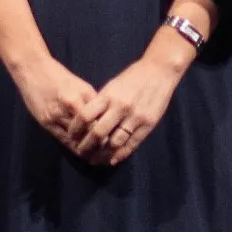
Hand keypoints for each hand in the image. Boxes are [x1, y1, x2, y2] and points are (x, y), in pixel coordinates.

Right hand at [10, 54, 104, 156]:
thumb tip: (104, 120)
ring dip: (85, 149)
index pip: (101, 119)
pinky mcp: (46, 121)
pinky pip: (62, 139)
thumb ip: (91, 102)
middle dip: (98, 145)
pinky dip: (72, 146)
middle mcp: (73, 105)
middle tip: (105, 155)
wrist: (32, 68)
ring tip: (94, 157)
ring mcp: (58, 114)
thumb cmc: (59, 76)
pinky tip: (79, 151)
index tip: (113, 142)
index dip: (108, 134)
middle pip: (90, 132)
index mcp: (85, 94)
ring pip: (76, 139)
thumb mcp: (81, 86)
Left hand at [81, 47, 184, 165]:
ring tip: (95, 160)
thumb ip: (101, 102)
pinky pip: (131, 144)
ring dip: (102, 154)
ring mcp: (135, 117)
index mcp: (109, 95)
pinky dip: (120, 155)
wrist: (159, 71)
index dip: (76, 129)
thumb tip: (86, 121)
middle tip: (81, 153)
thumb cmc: (133, 77)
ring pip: (114, 143)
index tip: (72, 136)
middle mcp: (121, 107)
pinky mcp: (148, 125)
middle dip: (87, 146)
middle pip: (98, 133)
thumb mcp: (113, 85)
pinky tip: (112, 160)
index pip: (85, 116)